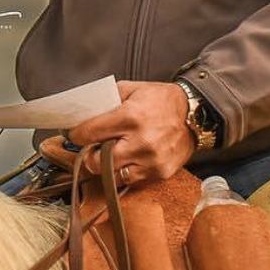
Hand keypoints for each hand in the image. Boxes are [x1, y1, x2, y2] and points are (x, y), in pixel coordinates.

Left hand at [38, 80, 194, 183]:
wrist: (196, 114)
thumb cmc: (161, 100)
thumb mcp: (133, 89)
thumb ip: (108, 99)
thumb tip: (83, 111)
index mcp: (131, 117)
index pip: (89, 133)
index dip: (75, 135)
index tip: (73, 134)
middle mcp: (140, 142)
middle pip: (96, 161)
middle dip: (88, 155)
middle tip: (90, 148)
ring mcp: (151, 161)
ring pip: (112, 176)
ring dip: (106, 167)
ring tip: (108, 155)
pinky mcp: (160, 173)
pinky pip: (131, 180)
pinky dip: (125, 172)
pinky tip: (127, 160)